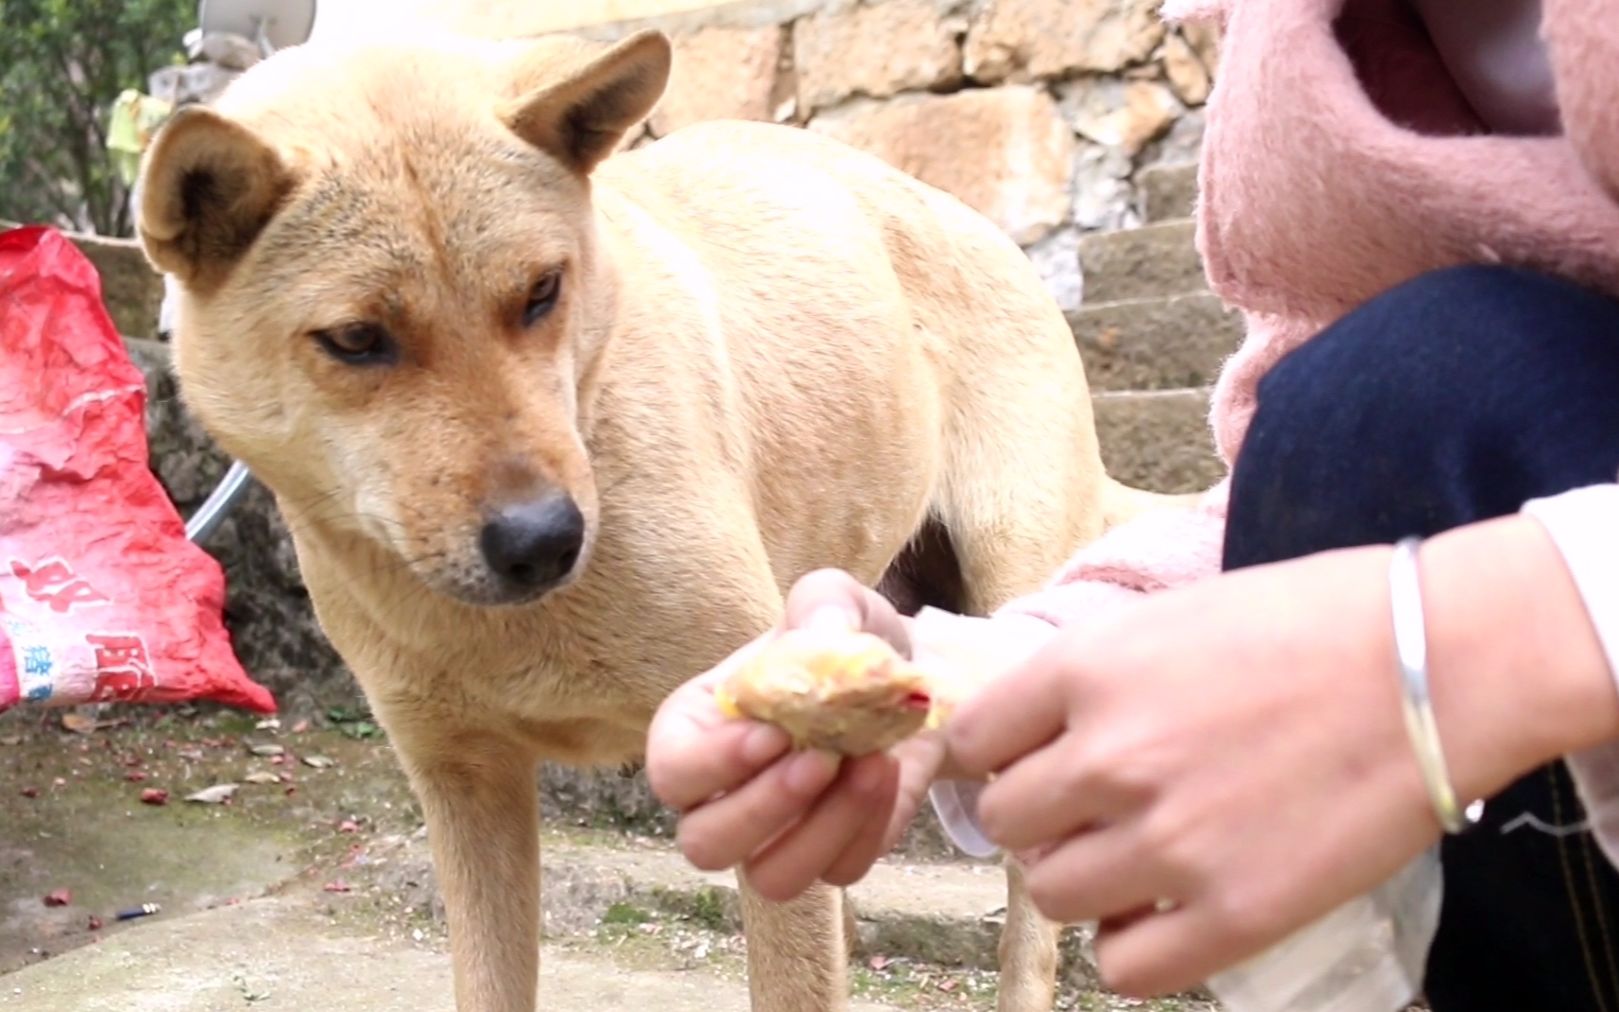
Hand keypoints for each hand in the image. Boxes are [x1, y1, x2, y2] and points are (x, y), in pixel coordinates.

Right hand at [646, 569, 945, 900]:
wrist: (909, 677)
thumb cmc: (844, 638)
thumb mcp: (832, 601)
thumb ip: (820, 607)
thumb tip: (821, 639)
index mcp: (697, 729)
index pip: (670, 771)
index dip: (712, 764)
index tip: (773, 733)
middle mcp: (722, 795)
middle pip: (704, 844)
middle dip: (765, 809)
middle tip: (822, 759)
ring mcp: (775, 836)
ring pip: (771, 878)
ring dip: (822, 830)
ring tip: (869, 766)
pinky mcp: (831, 856)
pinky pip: (840, 872)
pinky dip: (869, 828)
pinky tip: (889, 772)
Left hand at [947, 546, 1439, 996]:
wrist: (1439, 666)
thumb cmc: (1309, 620)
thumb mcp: (1166, 620)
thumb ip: (1085, 681)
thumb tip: (1026, 735)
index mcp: (1088, 670)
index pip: (971, 739)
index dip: (996, 753)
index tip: (1027, 758)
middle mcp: (1110, 758)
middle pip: (1005, 820)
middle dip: (1039, 814)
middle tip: (1091, 804)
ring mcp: (1169, 843)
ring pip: (1050, 893)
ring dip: (1081, 876)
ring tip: (1135, 851)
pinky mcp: (1234, 915)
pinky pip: (1123, 965)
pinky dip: (1129, 942)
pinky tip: (1163, 907)